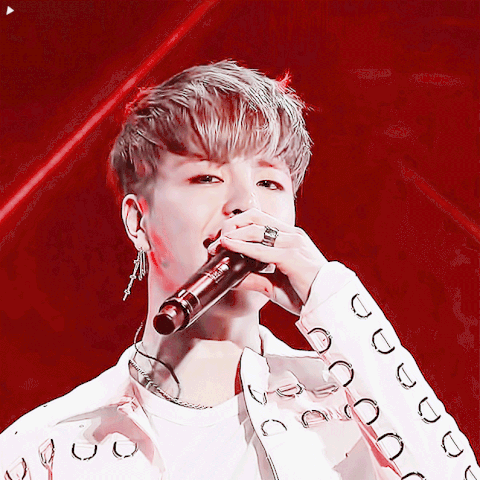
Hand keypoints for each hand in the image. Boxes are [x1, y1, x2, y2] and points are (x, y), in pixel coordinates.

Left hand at [209, 209, 327, 314]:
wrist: (328, 305)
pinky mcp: (292, 256)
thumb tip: (232, 278)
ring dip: (232, 235)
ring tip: (217, 245)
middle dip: (232, 225)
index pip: (259, 220)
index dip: (237, 225)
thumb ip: (255, 278)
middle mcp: (292, 235)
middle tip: (216, 241)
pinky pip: (261, 250)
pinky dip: (242, 247)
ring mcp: (293, 243)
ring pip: (256, 230)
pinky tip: (228, 247)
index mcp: (290, 237)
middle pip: (254, 217)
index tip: (221, 240)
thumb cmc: (306, 294)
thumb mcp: (275, 285)